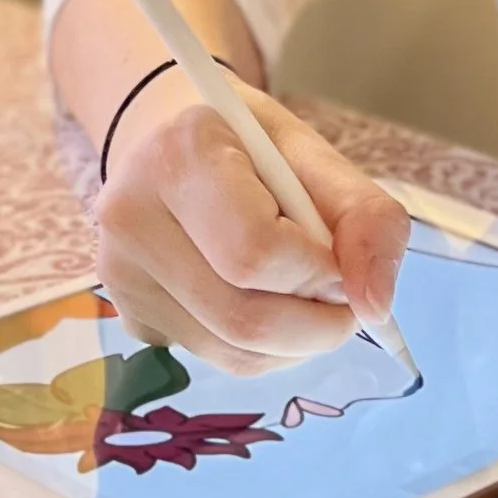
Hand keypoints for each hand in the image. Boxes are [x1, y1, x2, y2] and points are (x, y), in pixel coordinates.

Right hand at [99, 79, 410, 375]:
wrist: (165, 139)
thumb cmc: (244, 142)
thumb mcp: (312, 154)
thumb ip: (365, 217)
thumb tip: (377, 307)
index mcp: (178, 155)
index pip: (256, 254)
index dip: (319, 274)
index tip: (342, 261)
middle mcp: (130, 218)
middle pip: (244, 319)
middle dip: (318, 324)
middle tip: (342, 297)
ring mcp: (120, 275)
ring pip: (234, 354)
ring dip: (296, 342)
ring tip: (303, 293)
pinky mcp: (128, 315)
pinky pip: (215, 358)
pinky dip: (262, 348)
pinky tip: (260, 299)